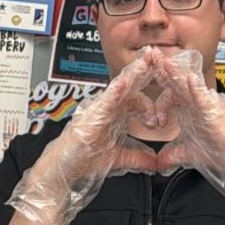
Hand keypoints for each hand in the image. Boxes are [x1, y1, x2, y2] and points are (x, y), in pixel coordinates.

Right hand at [9, 51, 160, 224]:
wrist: (65, 168)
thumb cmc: (85, 160)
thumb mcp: (120, 160)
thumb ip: (139, 159)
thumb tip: (156, 163)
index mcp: (115, 114)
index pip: (136, 100)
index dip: (150, 105)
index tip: (159, 121)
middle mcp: (108, 107)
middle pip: (129, 86)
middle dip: (143, 71)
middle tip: (156, 55)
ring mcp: (99, 108)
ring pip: (119, 87)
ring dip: (133, 74)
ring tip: (145, 61)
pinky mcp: (91, 115)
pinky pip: (105, 100)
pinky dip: (115, 91)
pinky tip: (124, 83)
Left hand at [152, 48, 224, 211]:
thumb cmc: (220, 152)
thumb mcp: (188, 154)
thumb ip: (172, 155)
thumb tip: (158, 163)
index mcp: (190, 109)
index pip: (170, 92)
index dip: (157, 86)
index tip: (143, 79)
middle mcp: (197, 104)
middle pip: (177, 82)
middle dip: (163, 67)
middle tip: (150, 52)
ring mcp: (207, 106)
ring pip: (189, 86)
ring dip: (177, 73)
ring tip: (164, 61)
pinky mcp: (216, 113)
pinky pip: (205, 99)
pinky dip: (198, 90)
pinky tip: (190, 80)